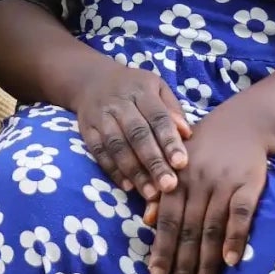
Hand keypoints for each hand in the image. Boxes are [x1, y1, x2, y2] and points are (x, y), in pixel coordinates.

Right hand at [71, 59, 190, 204]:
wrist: (91, 79)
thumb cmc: (134, 88)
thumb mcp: (157, 87)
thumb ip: (172, 110)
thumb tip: (187, 134)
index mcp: (141, 91)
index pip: (157, 117)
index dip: (169, 140)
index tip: (181, 163)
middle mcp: (119, 103)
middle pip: (137, 135)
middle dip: (154, 162)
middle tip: (169, 186)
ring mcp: (100, 117)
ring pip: (117, 146)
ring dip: (134, 172)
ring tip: (151, 194)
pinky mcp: (87, 130)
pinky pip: (99, 152)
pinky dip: (113, 171)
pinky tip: (128, 187)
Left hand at [145, 104, 267, 273]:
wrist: (243, 122)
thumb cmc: (204, 146)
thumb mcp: (177, 162)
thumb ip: (162, 192)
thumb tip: (147, 221)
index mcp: (176, 179)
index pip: (167, 221)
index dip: (161, 249)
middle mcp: (197, 183)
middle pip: (188, 230)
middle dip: (182, 265)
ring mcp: (223, 184)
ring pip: (212, 228)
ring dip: (207, 262)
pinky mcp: (248, 185)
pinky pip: (240, 215)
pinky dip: (235, 238)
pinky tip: (230, 261)